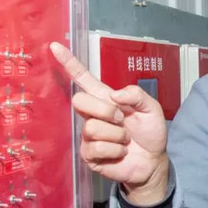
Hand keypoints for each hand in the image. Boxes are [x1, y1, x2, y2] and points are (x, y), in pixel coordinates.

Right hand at [49, 42, 168, 204]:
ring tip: (125, 140)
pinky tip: (120, 152)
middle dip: (105, 110)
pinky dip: (115, 150)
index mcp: (105, 98)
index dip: (69, 63)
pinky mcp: (88, 155)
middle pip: (80, 101)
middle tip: (122, 120)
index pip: (82, 78)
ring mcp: (88, 135)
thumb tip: (114, 96)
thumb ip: (136, 95)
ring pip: (92, 128)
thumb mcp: (151, 108)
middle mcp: (93, 114)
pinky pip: (96, 147)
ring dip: (116, 135)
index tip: (54, 46)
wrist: (152, 161)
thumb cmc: (150, 132)